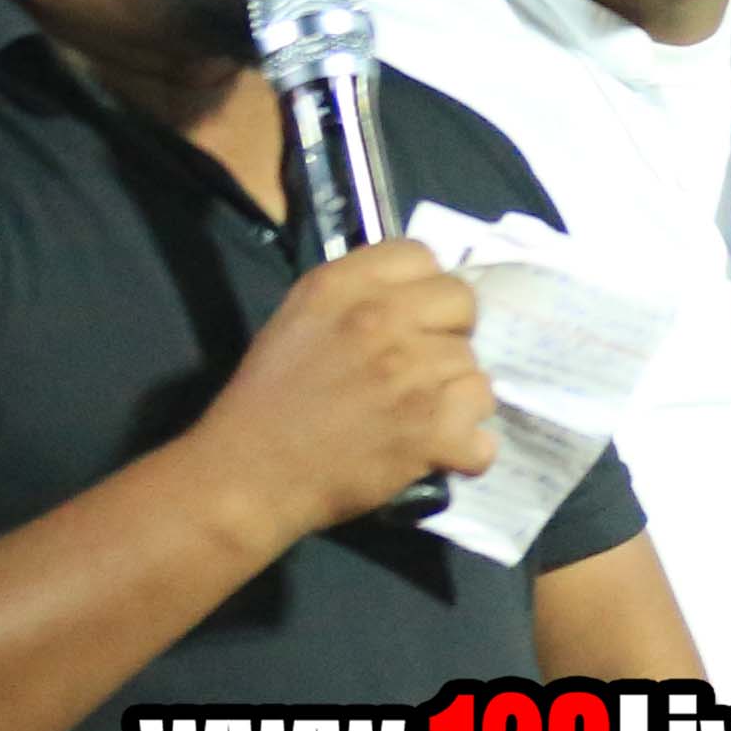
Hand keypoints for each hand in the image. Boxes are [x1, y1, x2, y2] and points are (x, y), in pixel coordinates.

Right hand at [192, 237, 497, 535]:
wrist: (247, 475)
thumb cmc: (268, 401)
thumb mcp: (299, 323)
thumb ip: (358, 299)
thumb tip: (420, 297)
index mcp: (340, 288)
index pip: (420, 255)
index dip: (426, 287)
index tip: (417, 316)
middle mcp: (380, 320)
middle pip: (463, 304)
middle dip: (452, 335)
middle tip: (425, 368)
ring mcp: (411, 374)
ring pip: (476, 373)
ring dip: (455, 400)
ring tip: (416, 418)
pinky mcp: (432, 428)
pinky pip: (483, 431)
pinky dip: (466, 450)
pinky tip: (434, 451)